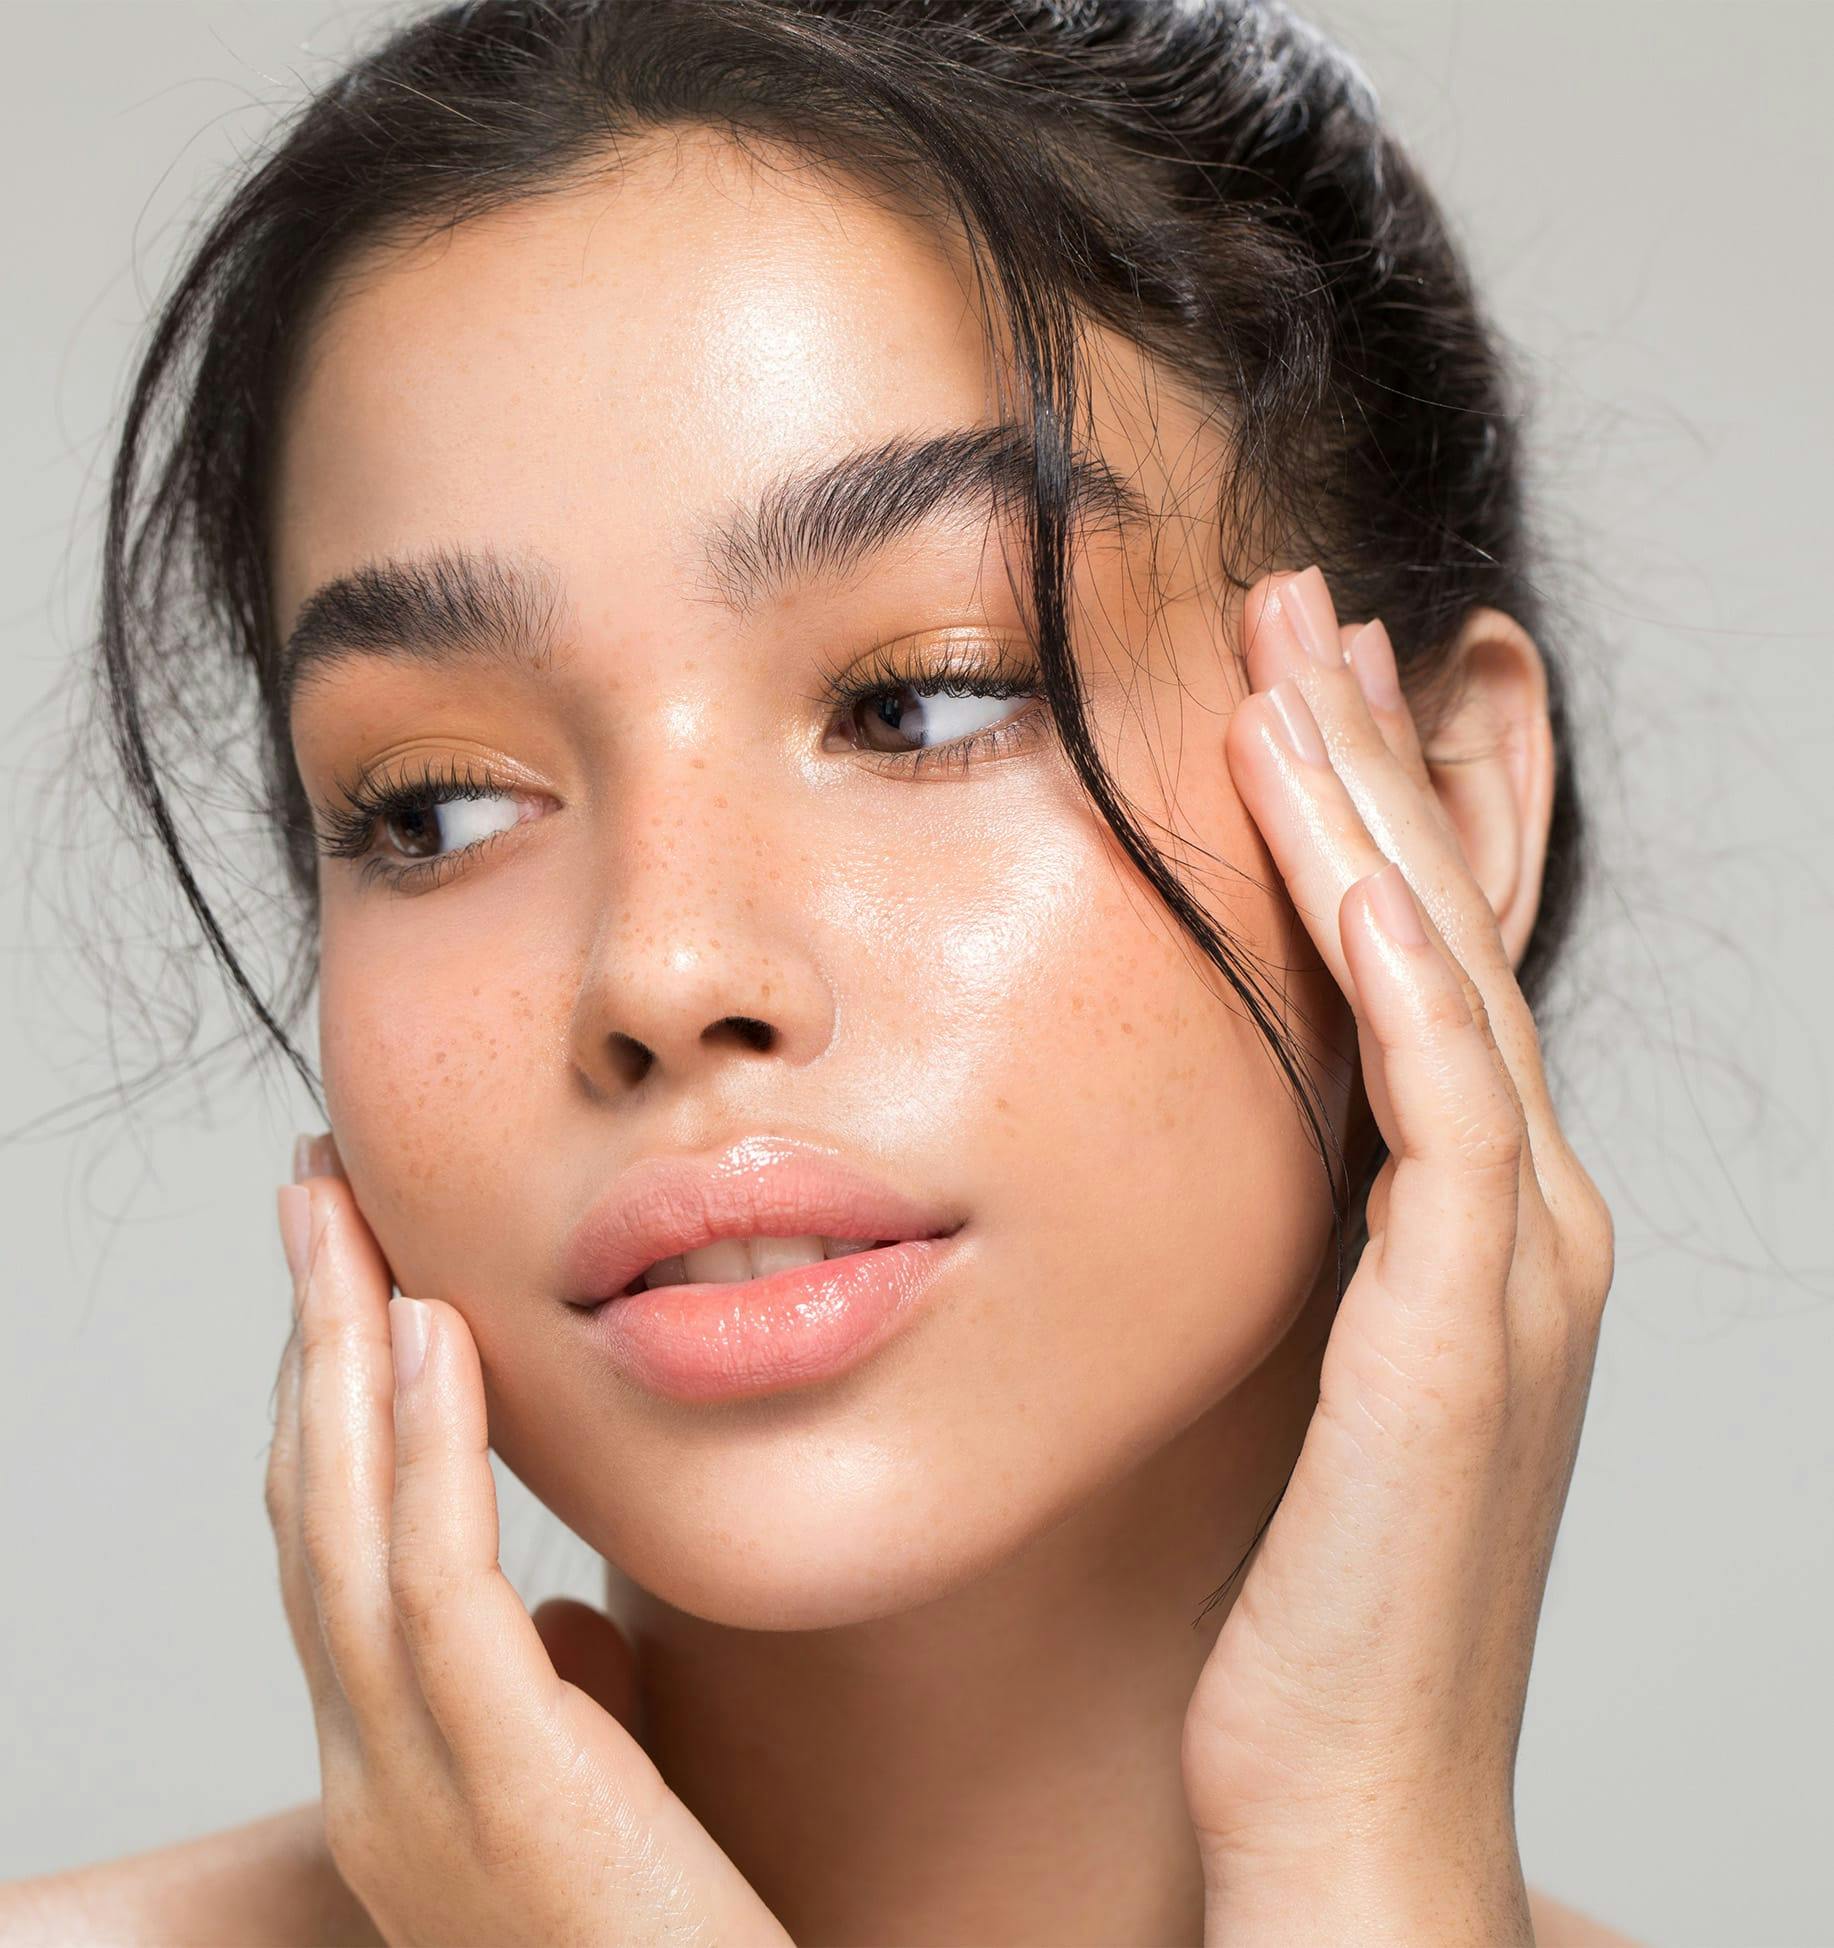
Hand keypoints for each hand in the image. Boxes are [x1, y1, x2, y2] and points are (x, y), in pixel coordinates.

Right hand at [267, 1141, 792, 1947]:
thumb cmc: (670, 1931)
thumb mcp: (590, 1793)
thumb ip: (554, 1697)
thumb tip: (557, 1611)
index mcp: (389, 1761)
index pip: (329, 1548)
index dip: (325, 1400)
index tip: (343, 1274)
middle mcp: (372, 1769)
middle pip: (310, 1510)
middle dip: (307, 1339)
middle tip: (311, 1195)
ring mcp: (416, 1786)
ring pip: (346, 1530)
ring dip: (342, 1358)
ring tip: (347, 1221)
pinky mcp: (504, 1784)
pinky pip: (440, 1588)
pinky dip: (427, 1452)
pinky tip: (436, 1339)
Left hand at [1180, 568, 1615, 1943]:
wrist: (1353, 1798)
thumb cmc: (1308, 1603)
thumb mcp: (1289, 1378)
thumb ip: (1278, 1255)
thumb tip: (1186, 1155)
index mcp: (1467, 1230)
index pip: (1419, 970)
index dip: (1363, 818)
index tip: (1288, 693)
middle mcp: (1519, 1224)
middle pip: (1447, 934)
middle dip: (1376, 762)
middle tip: (1305, 611)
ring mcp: (1512, 1269)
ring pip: (1449, 977)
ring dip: (1375, 811)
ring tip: (1301, 657)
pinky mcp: (1465, 1329)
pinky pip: (1436, 1099)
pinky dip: (1395, 961)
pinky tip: (1334, 848)